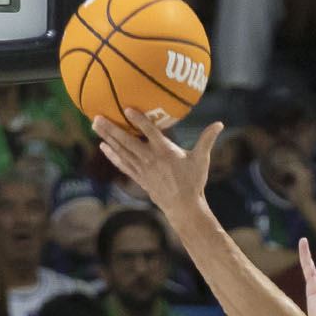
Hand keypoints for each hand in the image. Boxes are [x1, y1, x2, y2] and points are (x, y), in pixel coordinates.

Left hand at [88, 113, 219, 217]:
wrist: (184, 207)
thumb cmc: (194, 181)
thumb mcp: (202, 159)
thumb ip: (208, 139)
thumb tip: (220, 123)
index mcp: (165, 152)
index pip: (150, 132)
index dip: (138, 120)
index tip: (126, 109)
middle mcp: (150, 159)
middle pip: (127, 141)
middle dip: (111, 129)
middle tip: (96, 117)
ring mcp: (143, 169)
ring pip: (122, 151)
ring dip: (107, 138)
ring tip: (95, 126)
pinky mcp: (139, 178)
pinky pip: (123, 164)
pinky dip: (112, 155)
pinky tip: (103, 147)